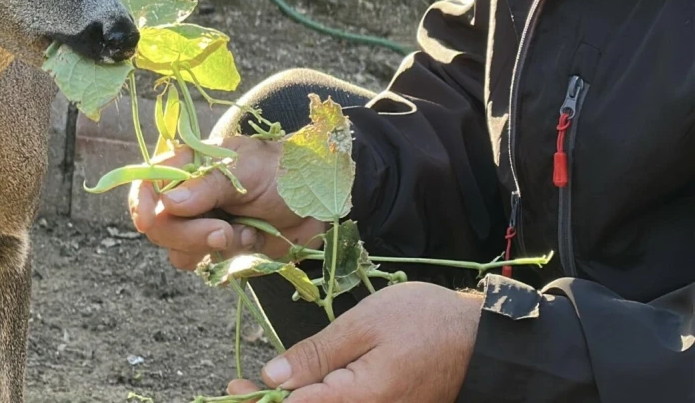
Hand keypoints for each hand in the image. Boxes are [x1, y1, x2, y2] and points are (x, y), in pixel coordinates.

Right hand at [127, 135, 326, 269]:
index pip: (146, 185)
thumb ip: (206, 185)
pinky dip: (229, 260)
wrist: (321, 199)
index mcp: (187, 165)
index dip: (142, 205)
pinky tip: (252, 241)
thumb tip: (167, 203)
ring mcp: (202, 225)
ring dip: (211, 248)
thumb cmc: (283, 169)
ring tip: (245, 232)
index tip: (150, 222)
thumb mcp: (246, 168)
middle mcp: (188, 197)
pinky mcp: (221, 251)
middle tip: (223, 232)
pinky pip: (207, 266)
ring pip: (179, 252)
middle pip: (159, 227)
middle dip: (188, 234)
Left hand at [225, 282, 482, 402]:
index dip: (259, 402)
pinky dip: (319, 399)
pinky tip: (304, 388)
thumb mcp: (364, 325)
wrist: (485, 341)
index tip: (233, 389)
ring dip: (295, 402)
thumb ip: (317, 355)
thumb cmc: (427, 323)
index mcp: (357, 399)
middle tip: (239, 389)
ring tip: (266, 388)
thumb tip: (273, 380)